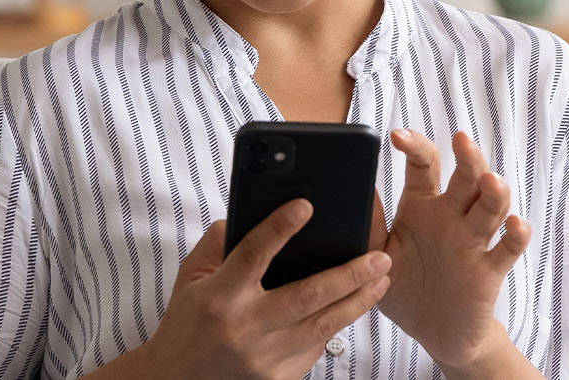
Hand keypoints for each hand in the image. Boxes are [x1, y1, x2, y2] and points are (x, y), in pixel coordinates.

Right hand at [118, 201, 390, 379]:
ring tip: (382, 278)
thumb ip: (218, 243)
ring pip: (323, 325)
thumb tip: (253, 210)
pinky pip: (315, 348)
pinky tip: (353, 306)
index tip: (305, 205)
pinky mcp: (278, 378)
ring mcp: (263, 356)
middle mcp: (244, 327)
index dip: (279, 228)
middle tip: (380, 256)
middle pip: (306, 295)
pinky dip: (335, 325)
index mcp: (219, 296)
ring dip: (358, 301)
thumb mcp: (190, 279)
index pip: (253, 254)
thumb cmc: (186, 324)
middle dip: (349, 274)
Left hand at [369, 129, 531, 372]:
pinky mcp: (489, 270)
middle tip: (461, 141)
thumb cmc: (405, 288)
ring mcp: (474, 242)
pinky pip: (507, 249)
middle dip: (468, 158)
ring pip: (492, 206)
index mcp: (422, 207)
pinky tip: (515, 225)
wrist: (434, 334)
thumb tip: (354, 190)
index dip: (415, 146)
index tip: (397, 136)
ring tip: (490, 181)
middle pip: (467, 177)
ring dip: (495, 192)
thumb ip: (369, 226)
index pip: (424, 166)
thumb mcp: (379, 255)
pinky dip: (516, 236)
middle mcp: (451, 217)